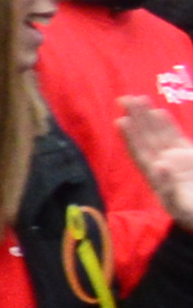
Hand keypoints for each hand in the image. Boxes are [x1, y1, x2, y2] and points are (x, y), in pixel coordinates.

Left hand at [125, 95, 192, 225]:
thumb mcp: (185, 207)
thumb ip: (170, 187)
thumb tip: (159, 165)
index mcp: (157, 179)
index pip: (141, 154)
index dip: (131, 139)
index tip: (121, 121)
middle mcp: (162, 167)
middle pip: (146, 140)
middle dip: (136, 120)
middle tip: (124, 99)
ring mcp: (174, 161)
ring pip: (159, 135)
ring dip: (148, 118)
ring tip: (138, 99)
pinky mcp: (188, 157)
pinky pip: (174, 137)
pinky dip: (167, 125)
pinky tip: (159, 112)